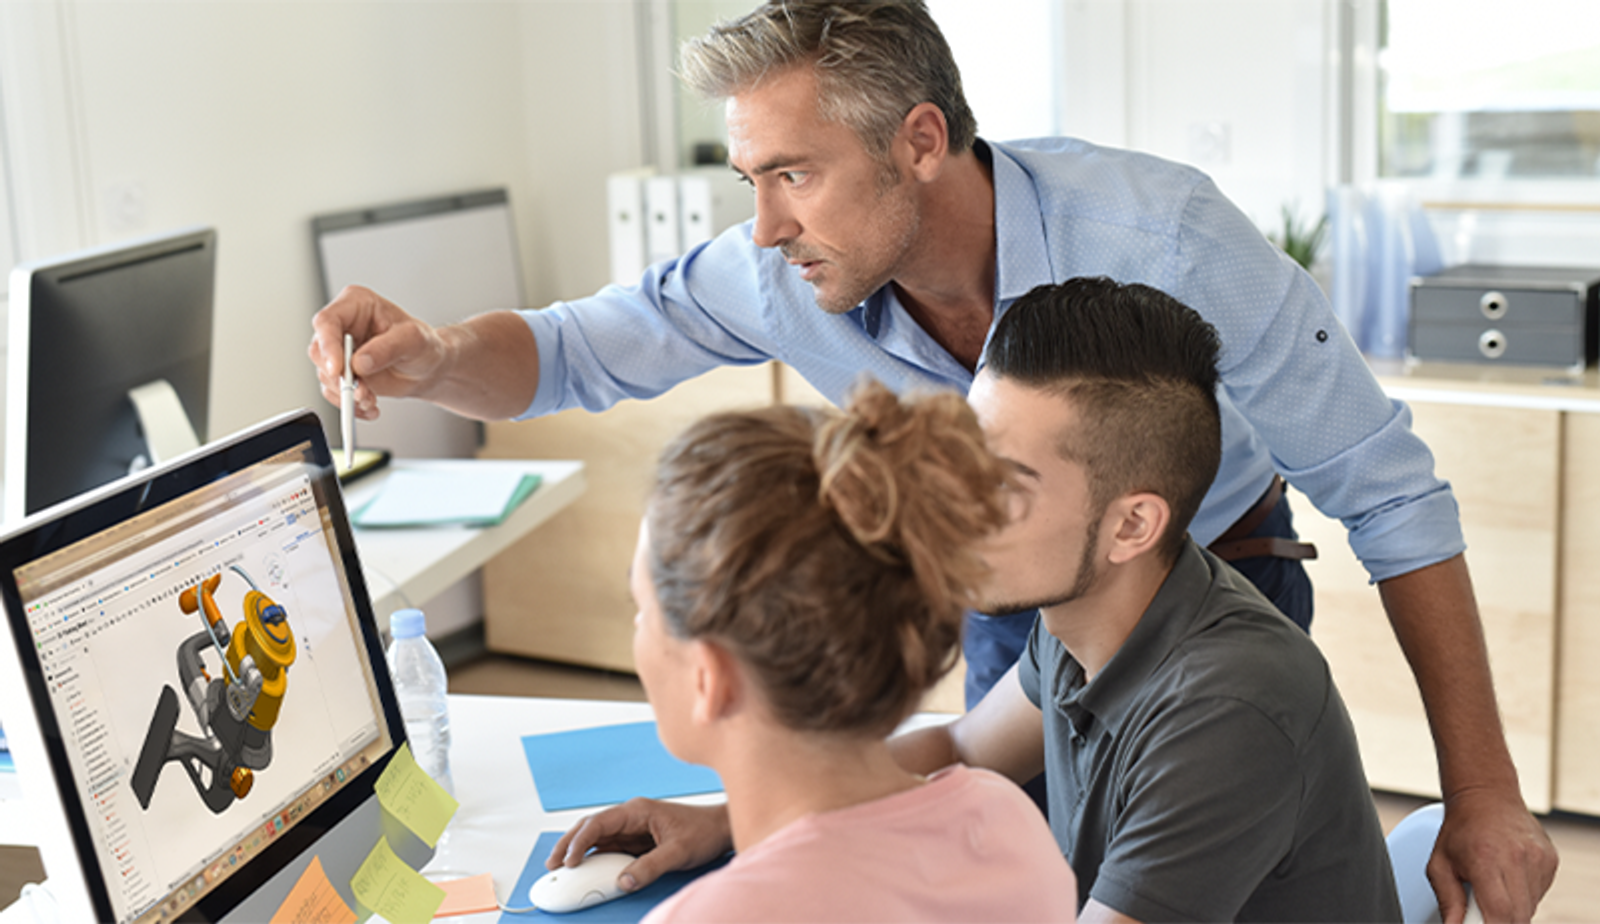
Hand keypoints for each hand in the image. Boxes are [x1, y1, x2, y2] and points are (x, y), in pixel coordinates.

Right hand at [307, 284, 446, 419]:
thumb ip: (388, 348)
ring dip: (346, 393)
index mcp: (356, 303)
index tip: (338, 369)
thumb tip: (359, 363)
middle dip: (338, 376)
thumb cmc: (423, 345)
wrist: (428, 369)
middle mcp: (342, 325)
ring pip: (325, 374)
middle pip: (319, 350)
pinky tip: (369, 406)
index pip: (327, 321)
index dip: (328, 345)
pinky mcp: (342, 373)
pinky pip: (333, 392)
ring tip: (371, 399)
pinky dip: (349, 404)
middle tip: (359, 391)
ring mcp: (340, 350)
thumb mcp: (414, 340)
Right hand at [547, 798, 731, 891]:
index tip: (569, 861)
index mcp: (637, 811)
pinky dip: (593, 857)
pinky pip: (608, 847)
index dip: (580, 842)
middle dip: (569, 844)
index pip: (599, 823)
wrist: (720, 828)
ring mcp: (632, 827)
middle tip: (552, 865)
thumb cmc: (703, 832)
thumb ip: (650, 866)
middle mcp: (630, 816)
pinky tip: (584, 869)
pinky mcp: (636, 839)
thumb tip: (623, 881)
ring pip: (596, 837)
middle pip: (590, 827)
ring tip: (560, 868)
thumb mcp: (678, 852)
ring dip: (578, 851)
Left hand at [1427, 785, 1557, 922]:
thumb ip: (1448, 901)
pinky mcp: (1551, 860)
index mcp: (1486, 859)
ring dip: (1512, 909)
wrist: (1486, 797)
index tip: (1478, 923)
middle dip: (1500, 921)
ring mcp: (1538, 859)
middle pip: (1518, 917)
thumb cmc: (1459, 831)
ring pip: (1530, 908)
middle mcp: (1517, 858)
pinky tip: (1508, 878)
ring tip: (1493, 887)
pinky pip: (1539, 894)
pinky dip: (1523, 896)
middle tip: (1481, 909)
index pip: (1501, 913)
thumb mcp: (1439, 865)